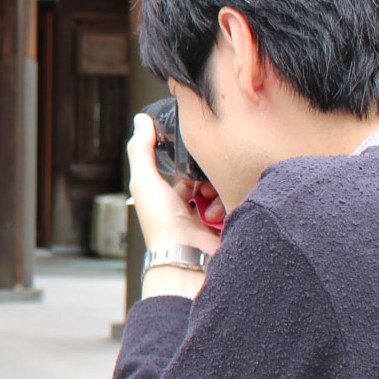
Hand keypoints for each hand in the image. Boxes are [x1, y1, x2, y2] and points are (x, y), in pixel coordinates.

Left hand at [126, 114, 223, 257]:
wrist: (188, 258)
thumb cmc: (161, 225)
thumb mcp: (145, 181)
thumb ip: (142, 150)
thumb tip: (141, 120)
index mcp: (170, 202)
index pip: (186, 177)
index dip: (191, 166)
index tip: (194, 160)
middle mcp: (191, 213)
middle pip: (209, 183)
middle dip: (209, 179)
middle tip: (203, 183)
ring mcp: (212, 223)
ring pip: (224, 193)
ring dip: (217, 194)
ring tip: (210, 203)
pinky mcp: (230, 229)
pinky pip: (238, 206)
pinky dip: (230, 207)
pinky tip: (221, 214)